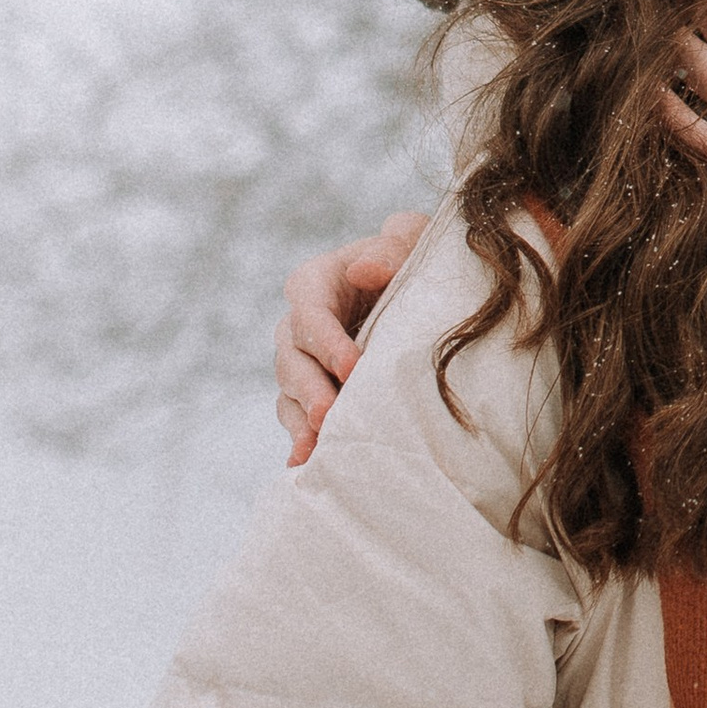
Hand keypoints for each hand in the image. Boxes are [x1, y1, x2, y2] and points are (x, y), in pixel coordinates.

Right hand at [274, 213, 430, 461]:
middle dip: (311, 389)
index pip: (311, 312)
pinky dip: (302, 441)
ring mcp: (300, 364)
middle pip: (293, 359)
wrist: (415, 297)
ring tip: (318, 448)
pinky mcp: (309, 395)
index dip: (328, 341)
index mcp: (315, 283)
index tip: (353, 367)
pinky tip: (307, 465)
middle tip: (331, 414)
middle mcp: (298, 326)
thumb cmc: (411, 262)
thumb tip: (365, 270)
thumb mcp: (409, 241)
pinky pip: (297, 420)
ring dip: (303, 422)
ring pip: (290, 394)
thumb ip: (393, 243)